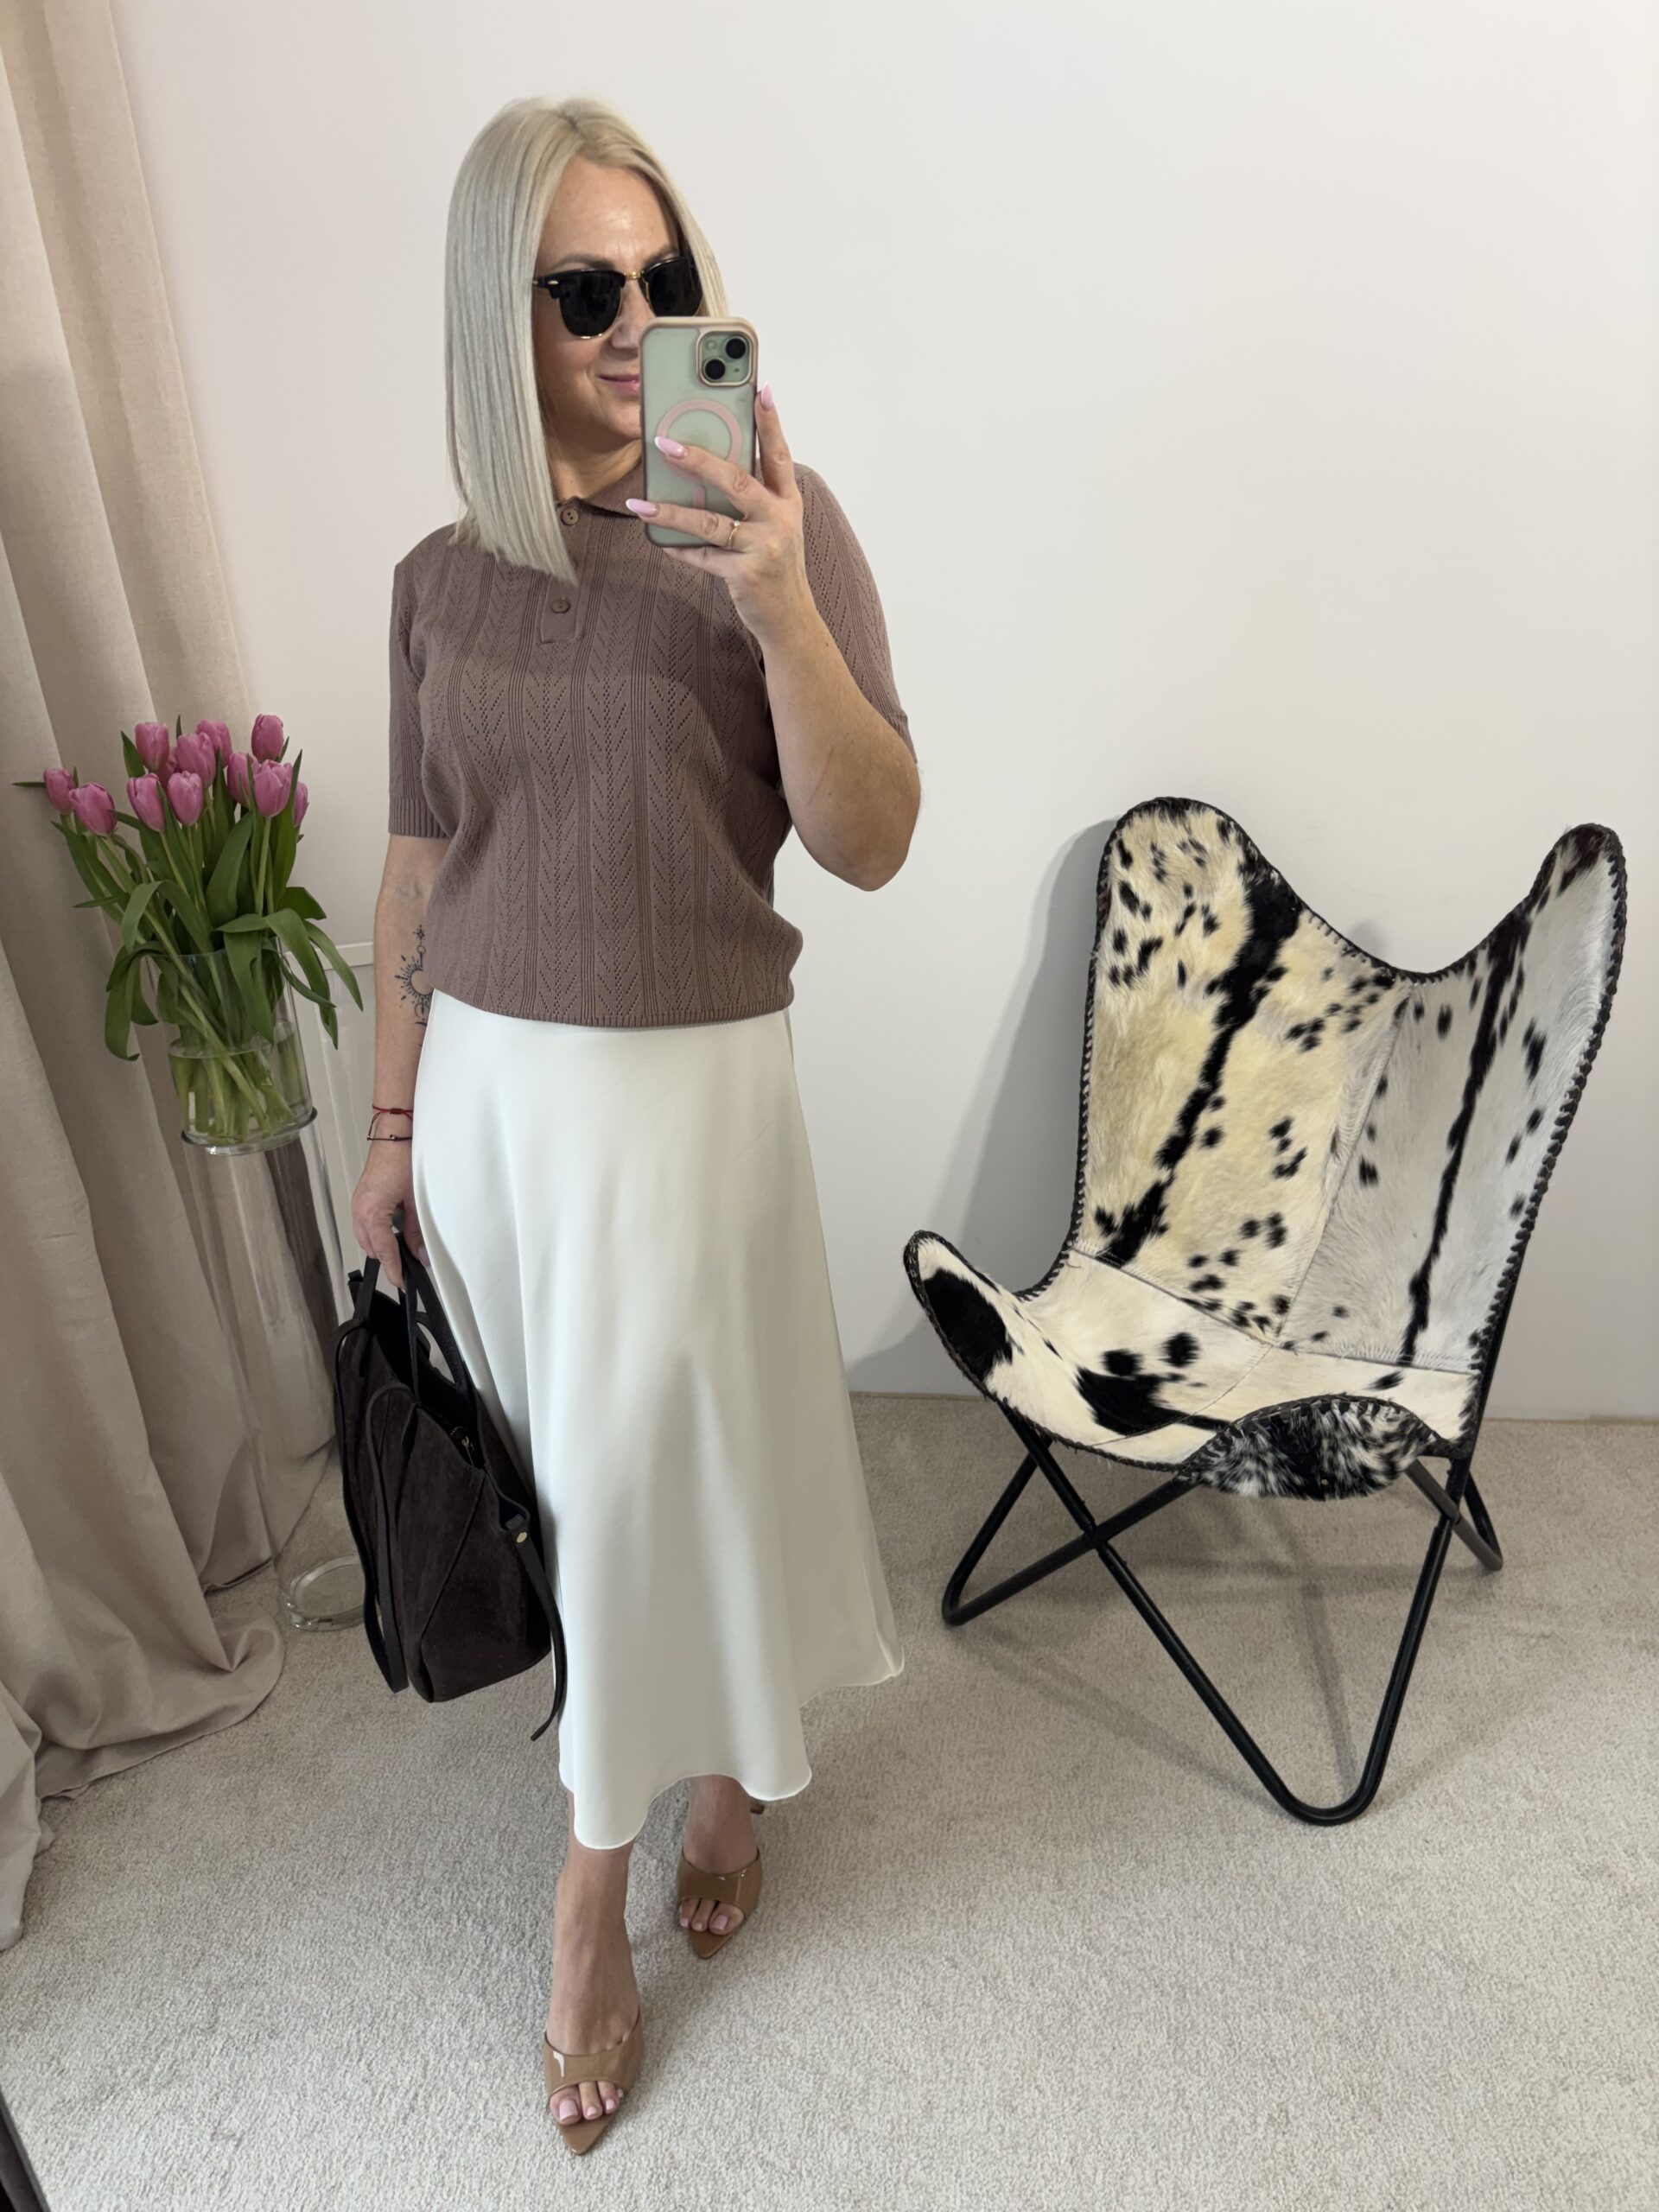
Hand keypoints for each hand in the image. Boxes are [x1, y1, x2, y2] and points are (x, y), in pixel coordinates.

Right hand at [351, 1149, 428, 1294]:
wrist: (394, 1134)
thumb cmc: (403, 1158)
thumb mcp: (415, 1200)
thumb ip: (416, 1230)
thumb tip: (421, 1253)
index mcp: (371, 1212)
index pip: (384, 1251)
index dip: (394, 1269)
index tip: (401, 1282)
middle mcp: (359, 1209)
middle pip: (371, 1247)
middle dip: (387, 1259)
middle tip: (407, 1267)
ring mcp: (358, 1203)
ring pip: (366, 1237)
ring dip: (381, 1245)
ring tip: (402, 1250)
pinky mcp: (361, 1197)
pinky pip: (365, 1224)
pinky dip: (377, 1232)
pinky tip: (392, 1231)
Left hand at [625, 384, 812, 644]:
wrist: (791, 619)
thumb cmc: (775, 566)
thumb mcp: (775, 527)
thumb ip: (752, 498)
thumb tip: (704, 469)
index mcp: (788, 502)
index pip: (779, 454)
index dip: (770, 422)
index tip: (761, 388)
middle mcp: (779, 520)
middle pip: (737, 481)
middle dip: (700, 459)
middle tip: (666, 443)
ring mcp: (764, 548)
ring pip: (710, 522)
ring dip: (671, 512)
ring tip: (639, 504)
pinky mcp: (745, 575)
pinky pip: (703, 557)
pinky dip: (679, 549)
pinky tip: (658, 541)